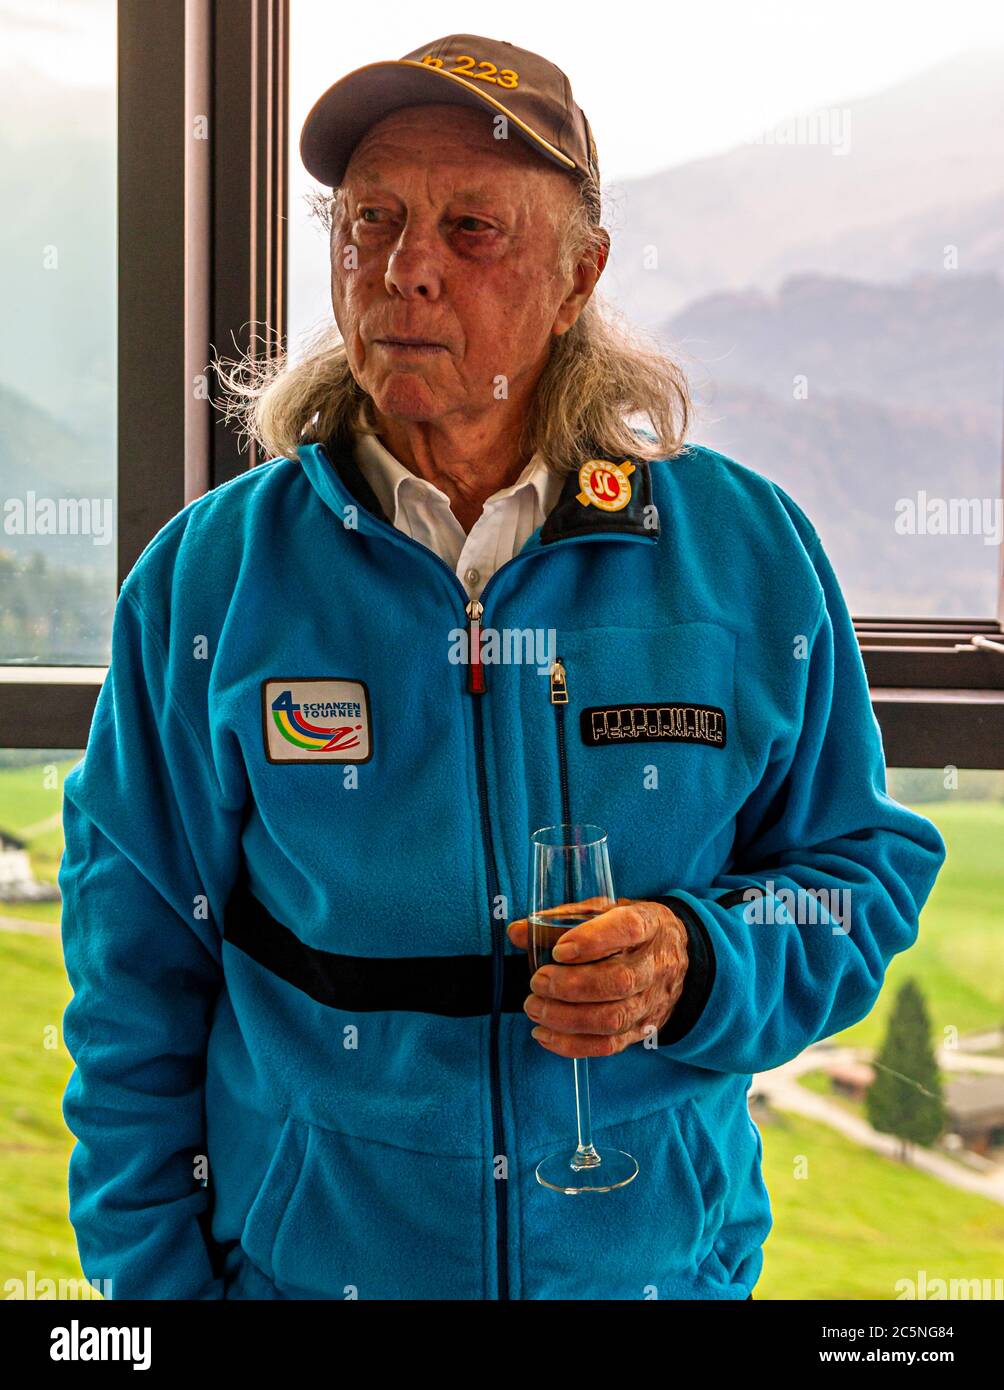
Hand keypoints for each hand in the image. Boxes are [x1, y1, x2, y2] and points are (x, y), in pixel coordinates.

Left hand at [506, 896, 688, 1057]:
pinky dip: (573, 1045)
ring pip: (613, 1019)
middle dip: (571, 986)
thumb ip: (561, 919)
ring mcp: (651, 1001)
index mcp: (649, 924)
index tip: (559, 951)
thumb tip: (516, 932)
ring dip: (567, 1018)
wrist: (678, 959)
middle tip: (537, 982)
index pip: (628, 929)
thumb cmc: (629, 931)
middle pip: (620, 982)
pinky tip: (545, 1035)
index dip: (593, 940)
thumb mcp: (605, 911)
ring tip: (534, 1008)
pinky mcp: (642, 1030)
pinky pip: (609, 1045)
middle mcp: (655, 964)